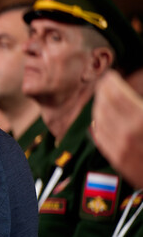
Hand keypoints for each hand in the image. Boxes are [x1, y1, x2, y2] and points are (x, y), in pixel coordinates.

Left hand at [92, 71, 142, 187]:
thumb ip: (138, 106)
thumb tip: (135, 87)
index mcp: (142, 119)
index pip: (115, 94)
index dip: (111, 82)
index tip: (110, 75)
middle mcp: (128, 133)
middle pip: (104, 105)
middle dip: (103, 92)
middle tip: (105, 84)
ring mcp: (120, 149)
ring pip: (99, 120)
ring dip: (99, 106)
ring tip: (103, 98)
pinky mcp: (118, 161)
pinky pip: (100, 138)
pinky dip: (98, 124)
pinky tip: (101, 119)